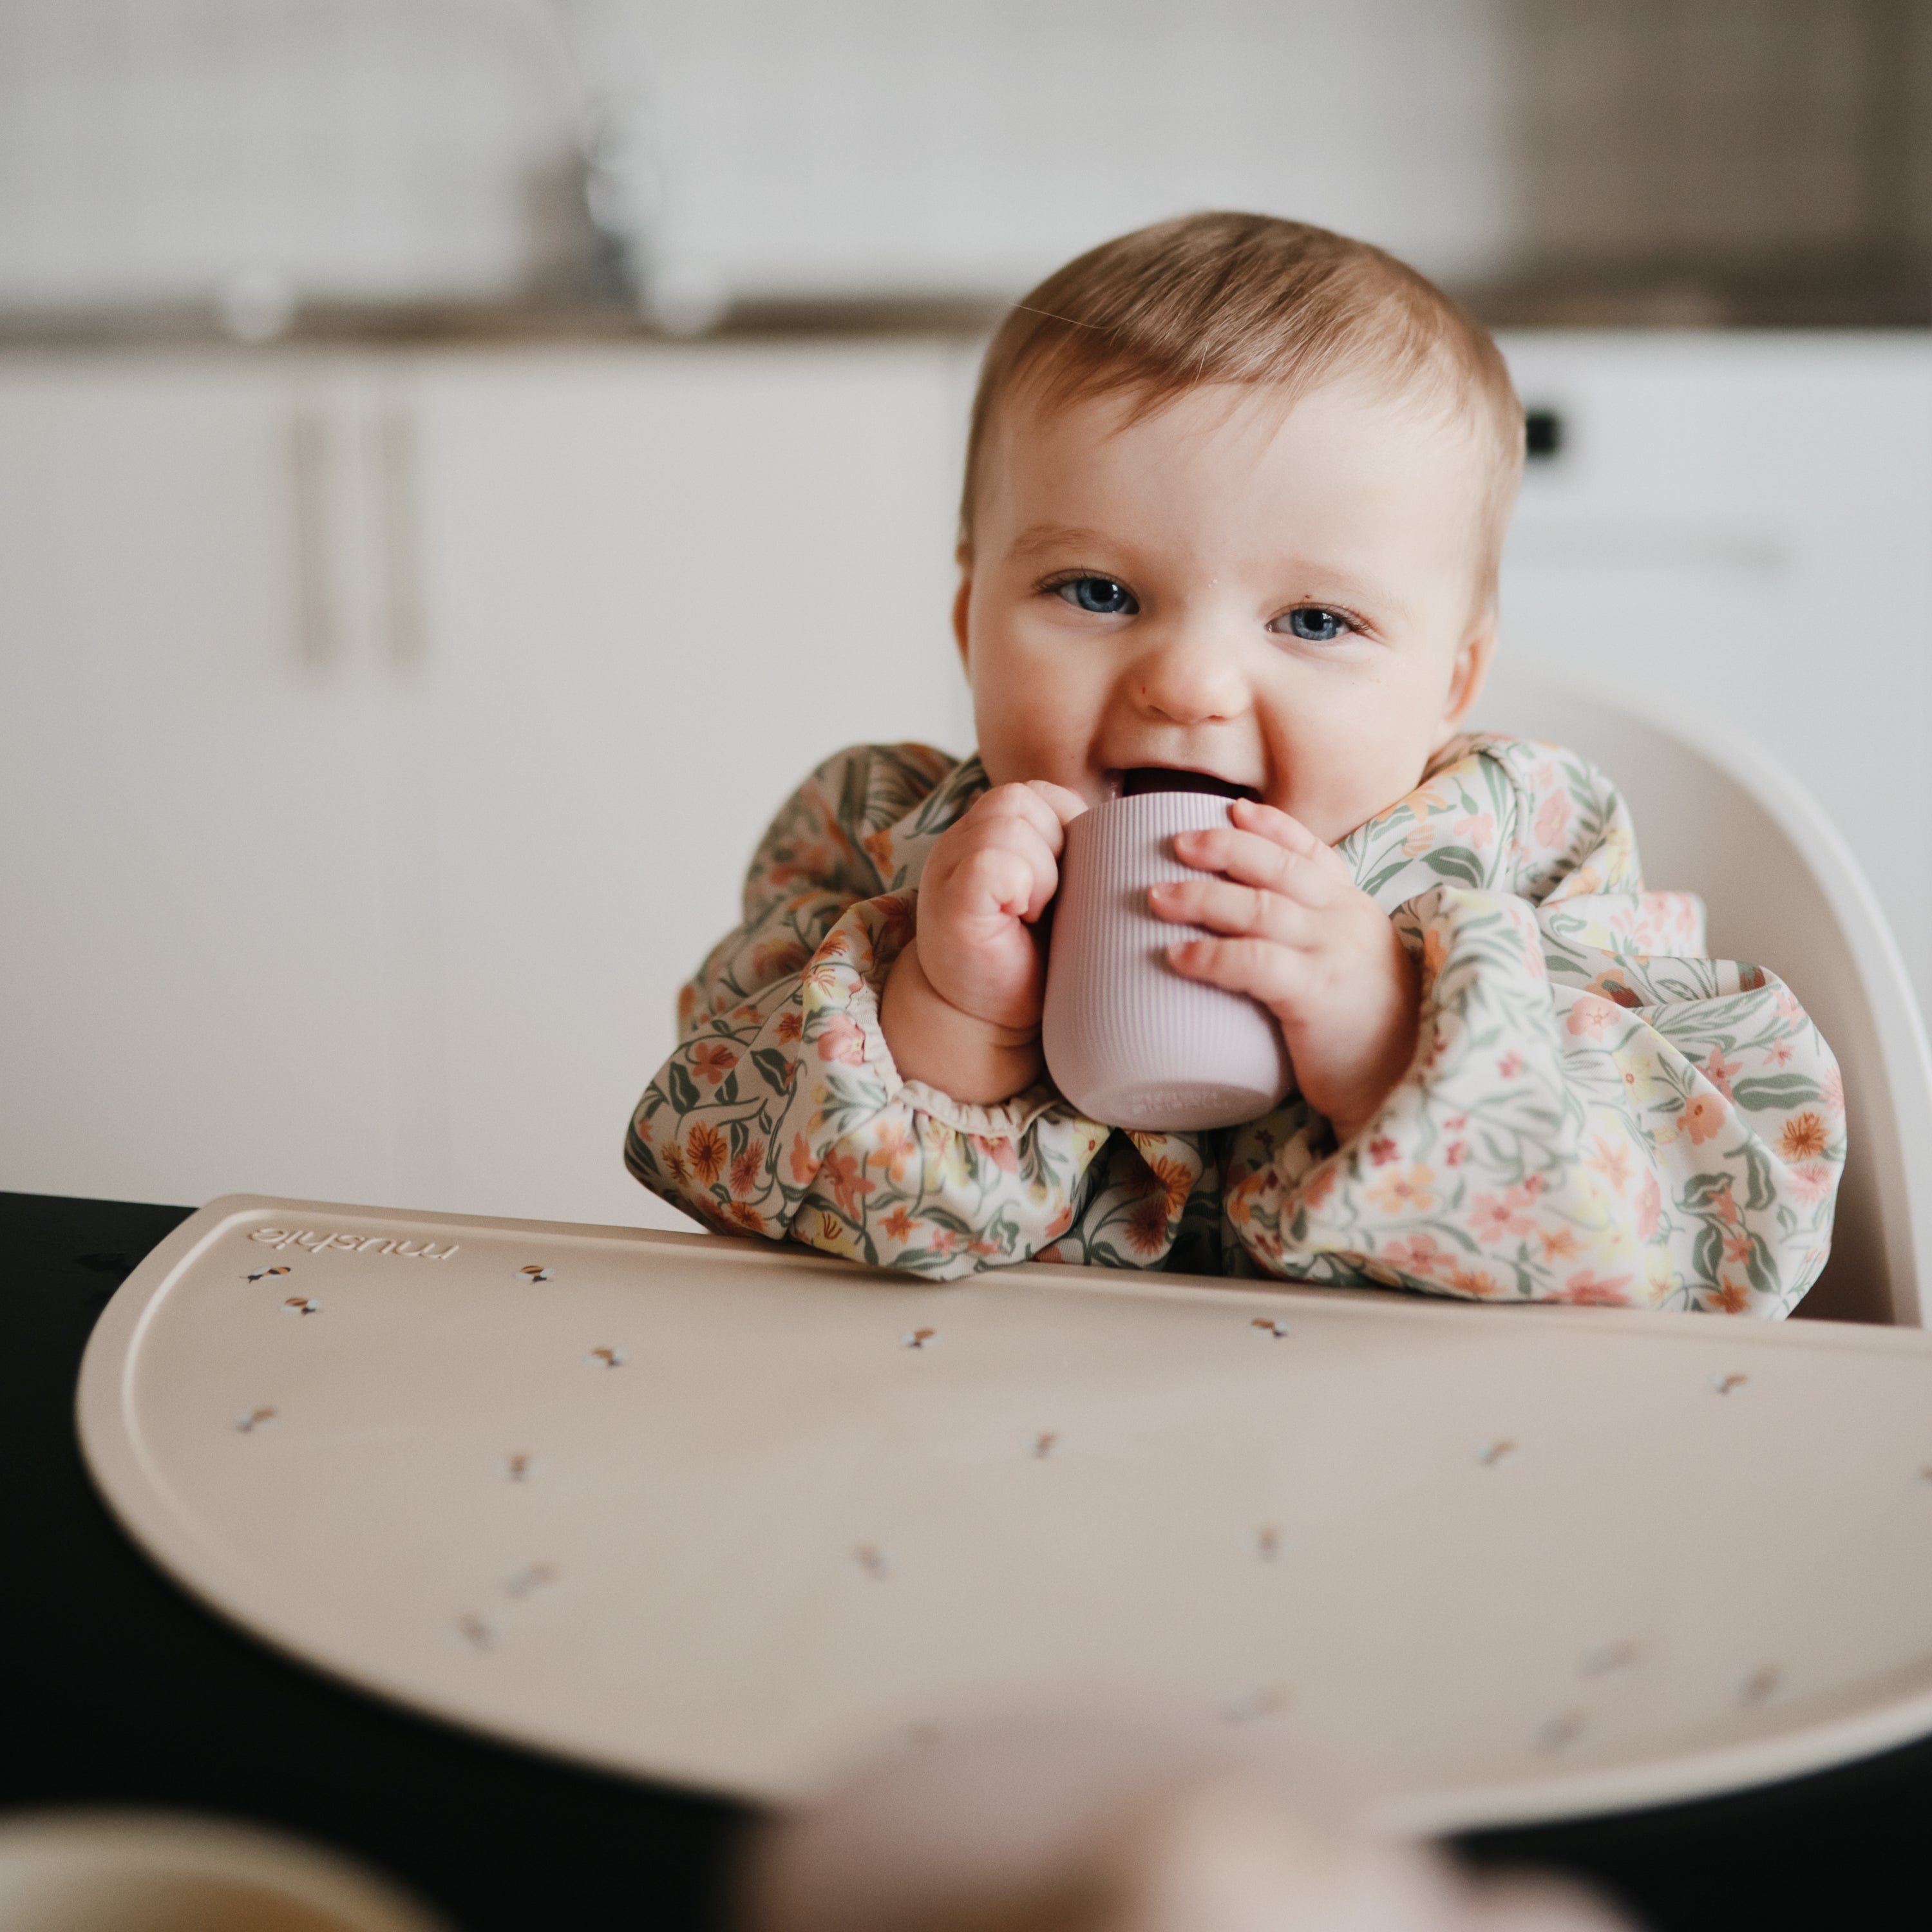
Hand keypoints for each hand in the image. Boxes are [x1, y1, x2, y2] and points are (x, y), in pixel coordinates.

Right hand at [881, 781, 1086, 1101]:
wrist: (986, 1020)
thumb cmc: (1030, 957)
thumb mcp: (1056, 892)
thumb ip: (1069, 850)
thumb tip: (1122, 821)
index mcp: (985, 832)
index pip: (1035, 793)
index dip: (1064, 826)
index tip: (1066, 876)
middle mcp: (959, 842)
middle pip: (1021, 800)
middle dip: (1054, 846)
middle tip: (1051, 900)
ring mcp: (949, 869)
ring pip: (1010, 825)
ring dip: (1041, 871)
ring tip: (1036, 911)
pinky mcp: (951, 901)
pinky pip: (993, 863)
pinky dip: (1020, 886)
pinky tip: (1019, 917)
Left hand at [1150, 799, 1419, 1143]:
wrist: (1405, 1083)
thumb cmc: (1367, 1037)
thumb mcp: (1349, 972)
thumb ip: (1313, 946)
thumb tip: (1249, 937)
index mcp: (1354, 911)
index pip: (1313, 853)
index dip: (1272, 827)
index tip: (1232, 808)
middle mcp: (1346, 921)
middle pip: (1277, 867)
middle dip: (1224, 848)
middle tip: (1177, 843)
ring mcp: (1334, 954)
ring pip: (1259, 907)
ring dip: (1202, 898)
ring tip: (1157, 897)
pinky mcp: (1318, 994)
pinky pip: (1254, 962)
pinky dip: (1211, 956)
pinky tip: (1177, 957)